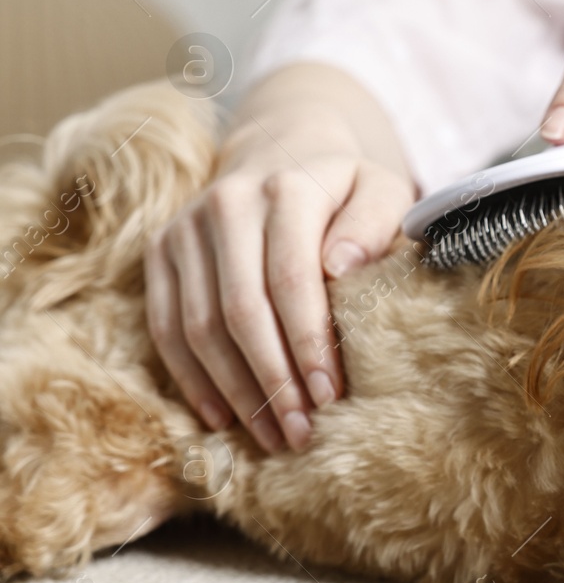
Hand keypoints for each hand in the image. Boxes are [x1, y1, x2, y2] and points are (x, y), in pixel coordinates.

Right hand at [144, 66, 414, 452]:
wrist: (284, 145)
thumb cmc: (348, 186)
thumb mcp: (383, 190)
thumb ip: (374, 224)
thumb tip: (340, 266)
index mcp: (285, 188)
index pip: (291, 278)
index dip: (308, 343)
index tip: (330, 396)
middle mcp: (226, 204)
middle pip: (240, 310)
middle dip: (272, 381)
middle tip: (301, 432)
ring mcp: (185, 228)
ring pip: (199, 326)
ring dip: (234, 391)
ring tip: (272, 437)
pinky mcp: (161, 250)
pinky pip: (166, 325)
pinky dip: (192, 377)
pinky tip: (224, 416)